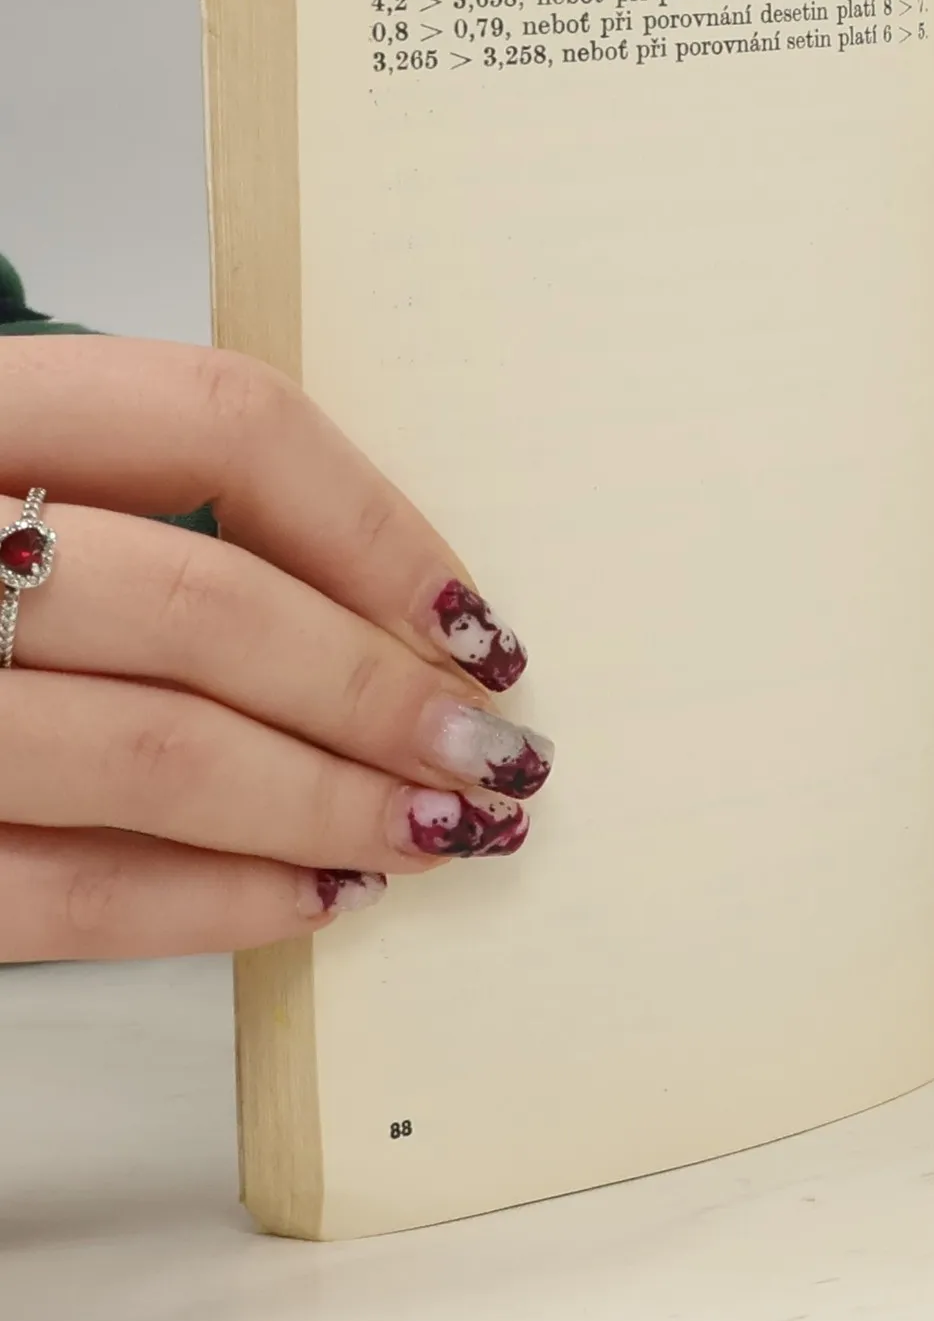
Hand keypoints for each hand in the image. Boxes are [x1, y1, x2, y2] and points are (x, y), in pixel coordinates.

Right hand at [0, 339, 554, 961]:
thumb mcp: (20, 483)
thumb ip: (150, 507)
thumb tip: (404, 614)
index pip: (216, 415)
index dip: (376, 522)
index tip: (475, 618)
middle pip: (205, 603)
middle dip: (379, 694)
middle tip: (498, 752)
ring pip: (151, 753)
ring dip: (329, 802)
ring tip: (438, 828)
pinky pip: (55, 893)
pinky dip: (210, 904)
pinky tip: (315, 896)